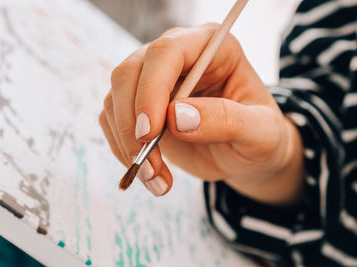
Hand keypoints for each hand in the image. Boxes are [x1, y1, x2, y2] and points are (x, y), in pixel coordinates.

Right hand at [99, 23, 303, 203]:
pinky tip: (150, 173)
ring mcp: (154, 82)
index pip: (167, 52)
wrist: (246, 156)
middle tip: (148, 164)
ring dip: (127, 144)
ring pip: (115, 99)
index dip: (151, 90)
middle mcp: (177, 58)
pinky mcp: (140, 107)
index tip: (150, 133)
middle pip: (129, 72)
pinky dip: (123, 151)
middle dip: (131, 122)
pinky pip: (113, 121)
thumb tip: (177, 117)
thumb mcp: (261, 133)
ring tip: (156, 179)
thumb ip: (227, 120)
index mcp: (211, 48)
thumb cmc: (260, 138)